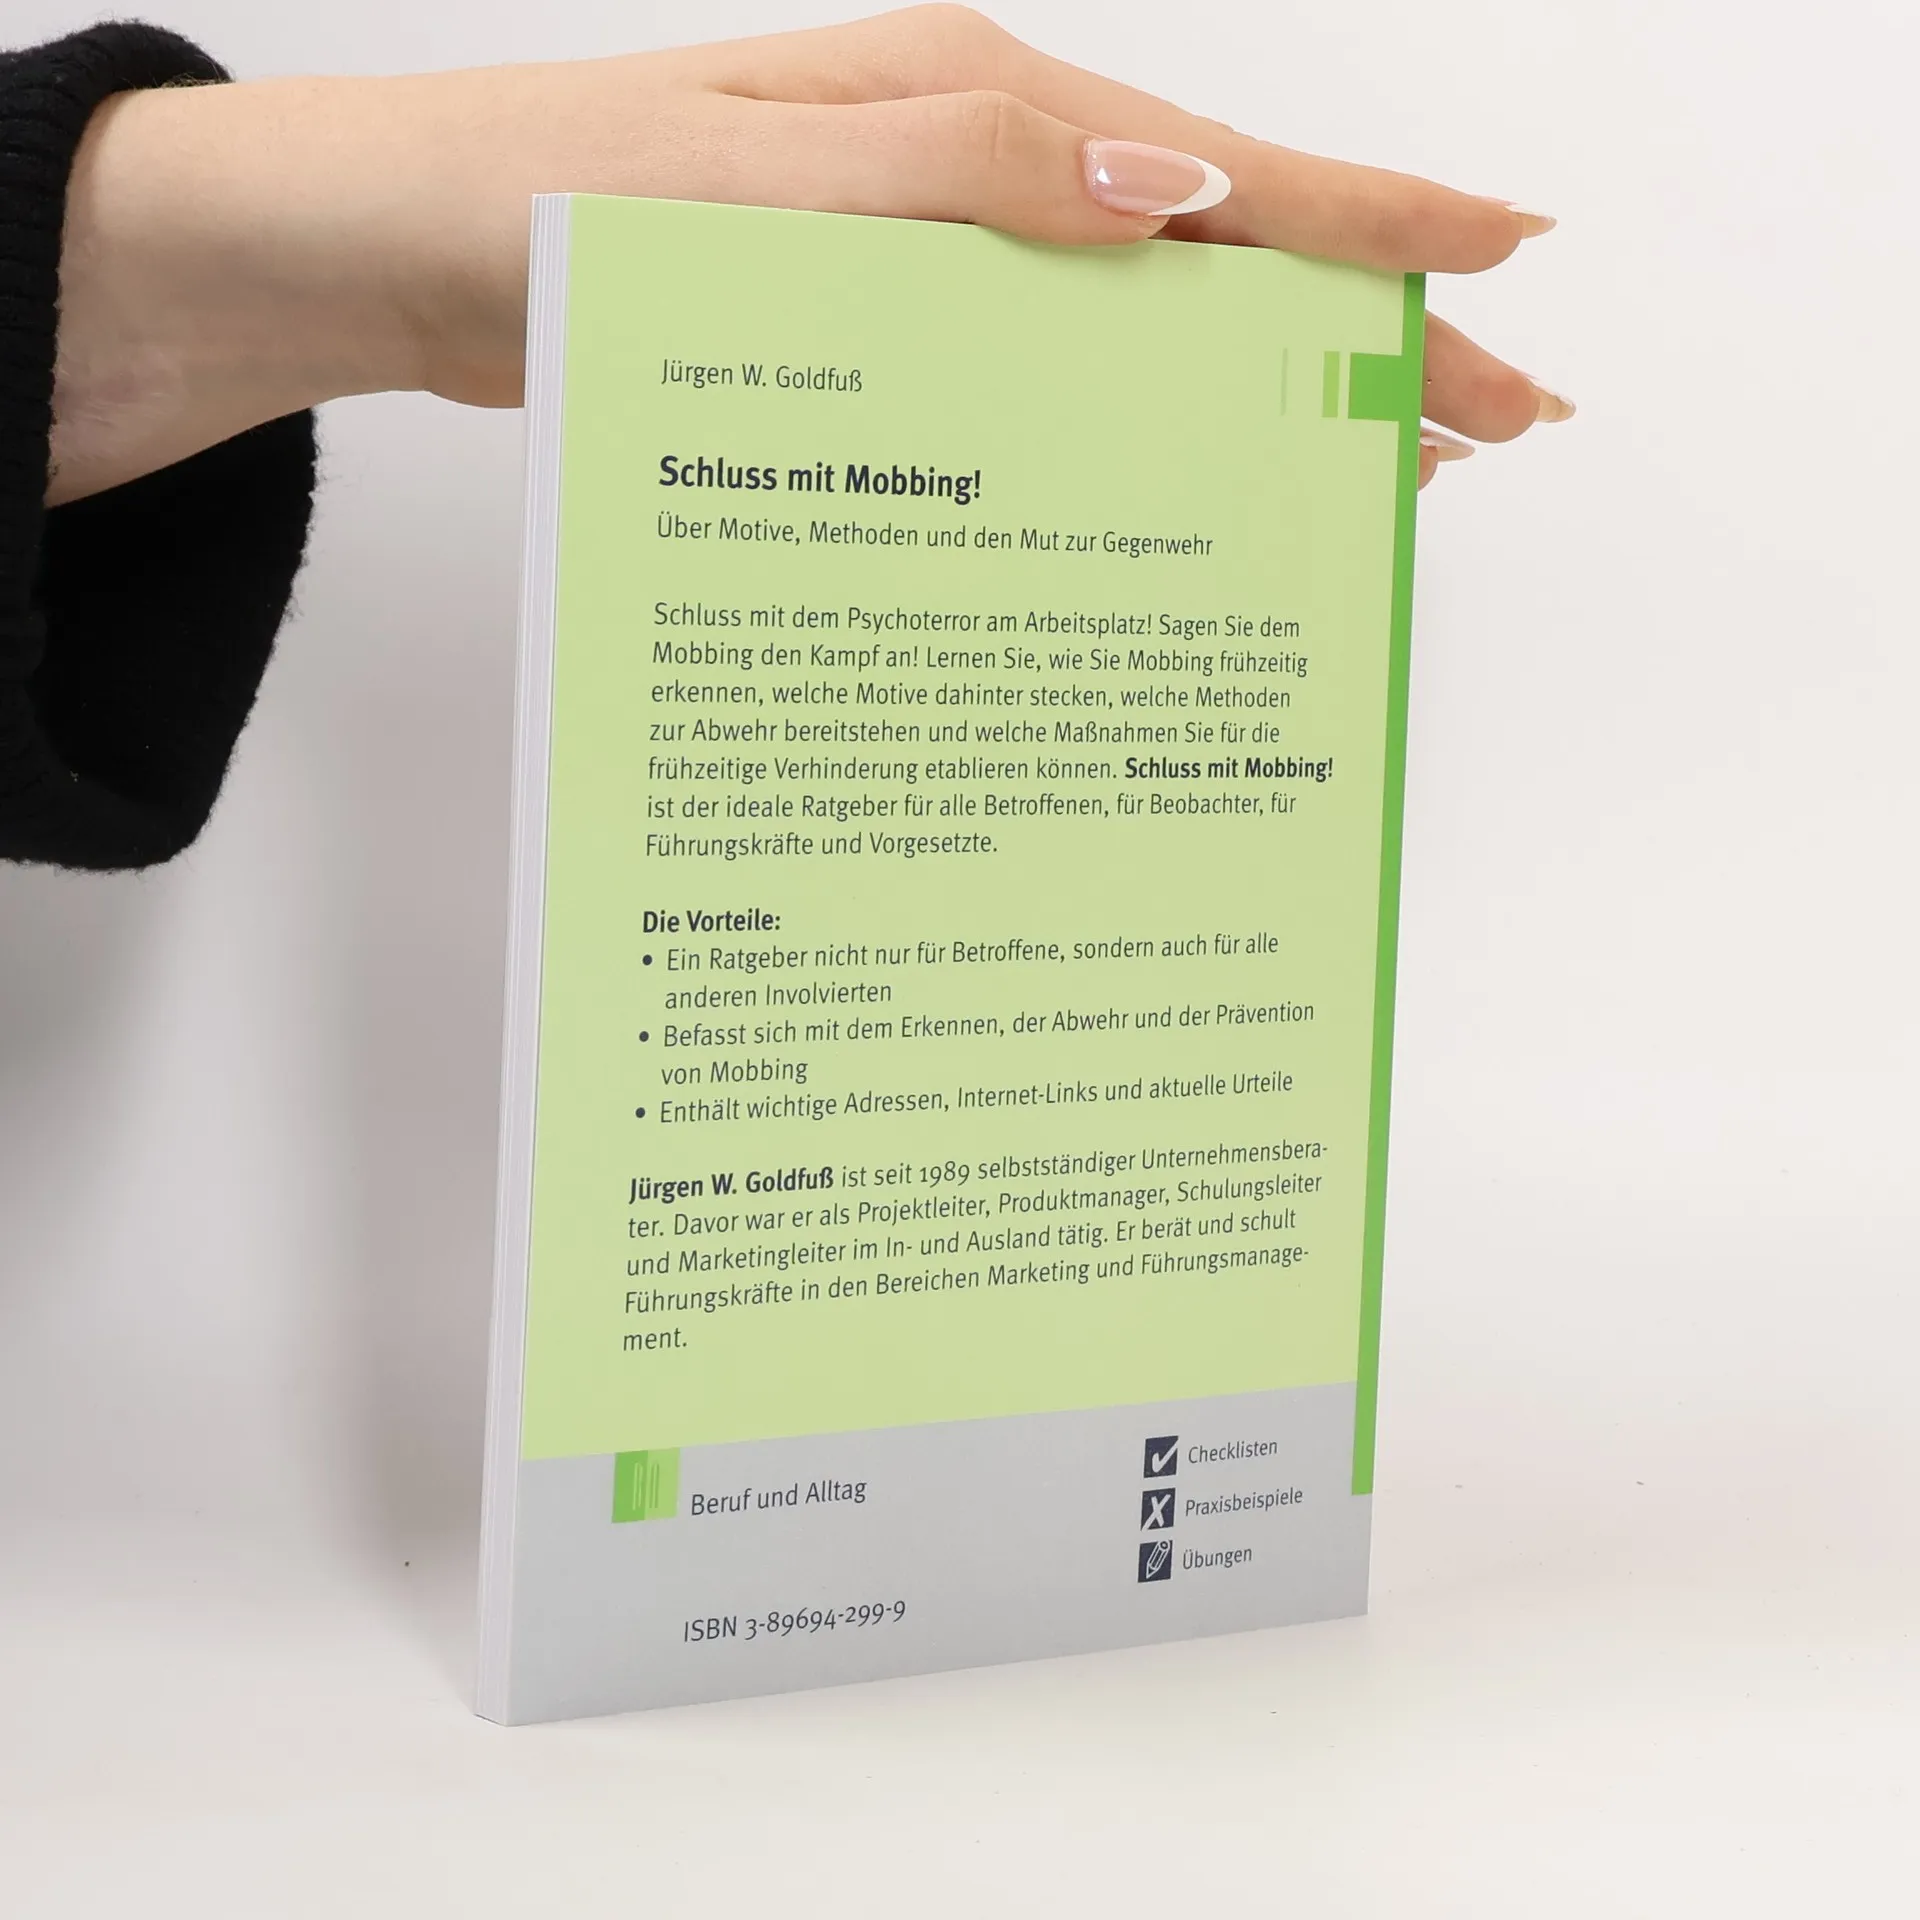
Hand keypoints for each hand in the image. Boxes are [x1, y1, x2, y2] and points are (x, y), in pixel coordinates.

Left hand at [49, 5, 1569, 504]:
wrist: (414, 258)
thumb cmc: (556, 202)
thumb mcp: (760, 185)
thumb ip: (964, 183)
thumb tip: (1168, 198)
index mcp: (977, 111)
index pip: (1221, 170)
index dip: (1375, 220)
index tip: (1505, 258)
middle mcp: (976, 174)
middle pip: (1218, 252)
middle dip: (1367, 330)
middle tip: (1496, 413)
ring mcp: (939, 248)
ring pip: (1147, 318)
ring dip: (1268, 383)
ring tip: (1382, 454)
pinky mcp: (890, 324)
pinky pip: (1051, 367)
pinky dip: (1136, 414)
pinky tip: (1179, 468)